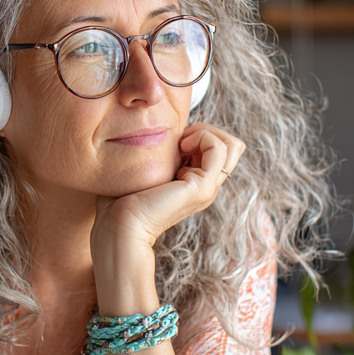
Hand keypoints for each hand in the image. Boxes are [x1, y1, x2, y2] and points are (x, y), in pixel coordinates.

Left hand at [91, 122, 245, 253]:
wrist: (120, 224)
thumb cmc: (123, 198)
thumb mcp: (148, 167)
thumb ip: (163, 153)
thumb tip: (167, 130)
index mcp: (196, 183)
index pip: (219, 148)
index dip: (200, 134)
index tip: (173, 140)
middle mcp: (206, 187)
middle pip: (232, 146)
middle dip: (208, 130)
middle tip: (180, 138)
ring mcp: (208, 189)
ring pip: (232, 145)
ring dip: (206, 132)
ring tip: (181, 142)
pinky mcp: (202, 189)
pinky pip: (218, 149)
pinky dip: (202, 136)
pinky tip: (180, 147)